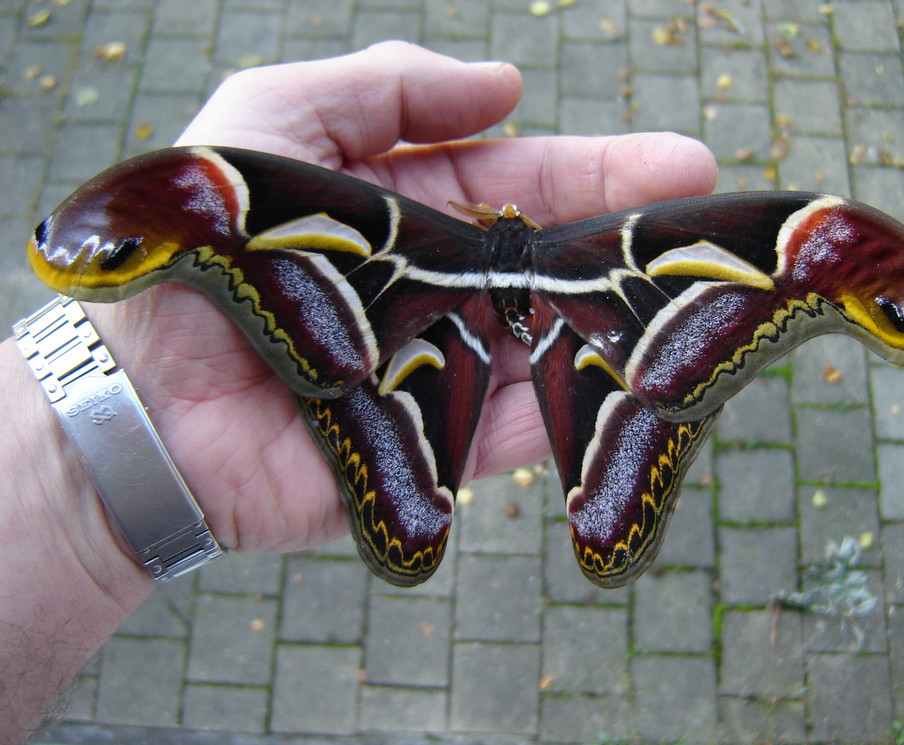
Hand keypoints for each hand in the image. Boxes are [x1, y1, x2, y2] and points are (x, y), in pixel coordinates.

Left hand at [85, 41, 717, 555]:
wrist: (143, 398)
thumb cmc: (206, 247)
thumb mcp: (273, 118)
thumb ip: (383, 87)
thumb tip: (505, 86)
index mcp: (403, 210)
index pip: (516, 183)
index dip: (595, 169)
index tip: (676, 162)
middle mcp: (431, 287)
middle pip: (545, 260)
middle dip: (627, 234)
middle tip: (711, 216)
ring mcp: (437, 370)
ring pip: (544, 344)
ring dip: (616, 321)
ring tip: (698, 299)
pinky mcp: (430, 450)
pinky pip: (512, 433)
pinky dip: (567, 412)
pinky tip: (640, 383)